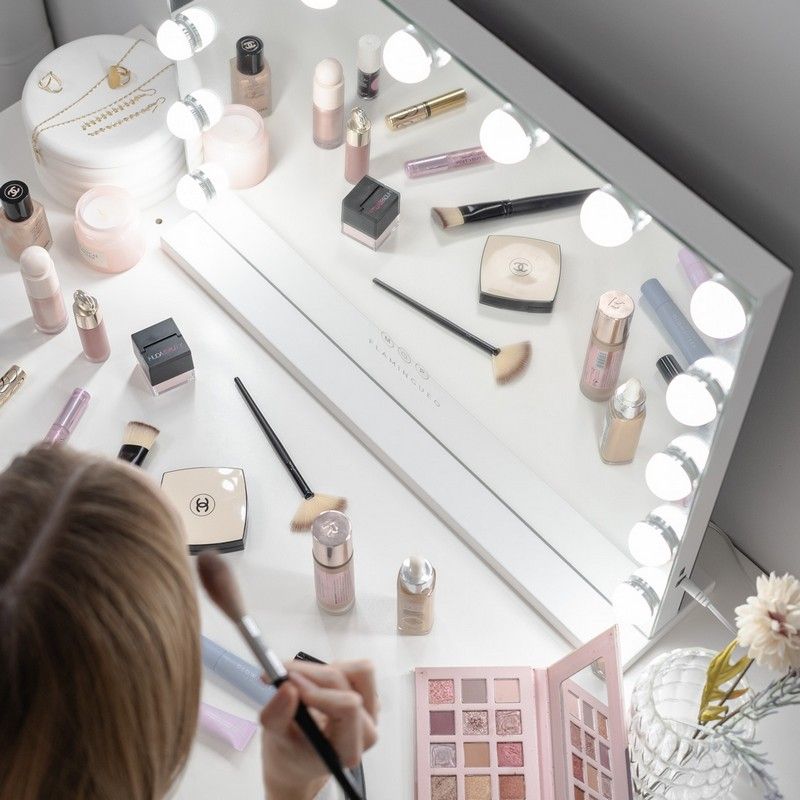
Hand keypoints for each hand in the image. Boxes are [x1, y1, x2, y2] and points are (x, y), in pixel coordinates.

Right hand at [261, 660, 378, 799]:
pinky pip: (355, 669)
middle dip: (309, 674)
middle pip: (345, 683)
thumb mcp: (275, 742)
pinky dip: (329, 668)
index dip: (318, 692)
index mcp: (348, 749)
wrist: (299, 758)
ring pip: (356, 671)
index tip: (288, 685)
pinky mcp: (367, 695)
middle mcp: (366, 729)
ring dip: (323, 670)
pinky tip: (310, 683)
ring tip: (298, 682)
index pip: (348, 708)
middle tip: (279, 672)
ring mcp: (370, 710)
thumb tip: (287, 687)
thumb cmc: (290, 754)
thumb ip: (278, 717)